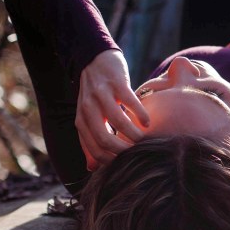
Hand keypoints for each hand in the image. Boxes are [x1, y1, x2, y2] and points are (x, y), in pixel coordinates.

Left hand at [76, 49, 149, 169]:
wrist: (95, 61)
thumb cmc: (96, 95)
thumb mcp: (88, 118)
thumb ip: (89, 142)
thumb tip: (92, 168)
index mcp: (82, 121)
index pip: (94, 149)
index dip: (111, 160)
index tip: (126, 163)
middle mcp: (88, 108)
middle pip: (104, 138)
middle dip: (123, 150)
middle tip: (138, 154)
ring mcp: (102, 95)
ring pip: (118, 121)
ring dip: (134, 134)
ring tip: (145, 139)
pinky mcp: (116, 83)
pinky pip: (130, 102)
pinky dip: (140, 115)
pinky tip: (147, 122)